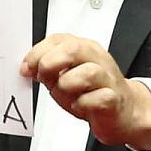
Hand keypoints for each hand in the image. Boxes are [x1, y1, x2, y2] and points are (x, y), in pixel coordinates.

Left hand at [20, 34, 150, 149]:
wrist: (124, 110)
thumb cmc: (91, 91)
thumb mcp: (66, 75)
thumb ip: (48, 68)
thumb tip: (26, 68)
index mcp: (84, 48)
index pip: (58, 40)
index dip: (37, 53)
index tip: (26, 68)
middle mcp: (97, 59)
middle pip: (72, 50)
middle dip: (50, 65)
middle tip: (44, 79)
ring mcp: (108, 78)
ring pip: (84, 74)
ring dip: (66, 88)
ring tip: (66, 96)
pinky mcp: (114, 99)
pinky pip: (95, 99)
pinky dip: (82, 105)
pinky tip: (80, 106)